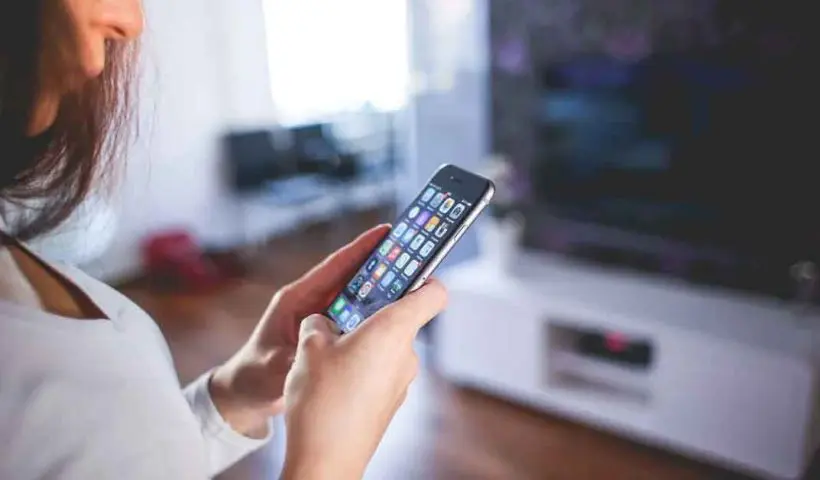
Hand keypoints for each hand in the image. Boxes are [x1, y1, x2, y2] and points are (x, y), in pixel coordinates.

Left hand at [210, 225, 390, 436]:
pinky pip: (355, 316)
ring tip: (412, 278)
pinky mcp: (327, 332)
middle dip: (379, 264)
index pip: (334, 267)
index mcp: (296, 299)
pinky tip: (395, 313)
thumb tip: (321, 352)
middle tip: (411, 253)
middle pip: (351, 276)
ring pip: (356, 295)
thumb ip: (297, 357)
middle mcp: (310, 302)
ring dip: (380, 288)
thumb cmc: (253, 376)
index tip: (386, 232)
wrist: (245, 393)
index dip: (360, 248)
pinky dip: (373, 312)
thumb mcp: (274, 367)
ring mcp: (320, 317)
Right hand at [281, 280, 447, 479]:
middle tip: (343, 310)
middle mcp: (406, 354)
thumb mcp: (309, 348)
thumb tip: (323, 322)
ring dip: (363, 340)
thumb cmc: (321, 401)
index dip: (424, 276)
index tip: (405, 269)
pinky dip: (362, 365)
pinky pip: (381, 370)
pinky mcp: (391, 401)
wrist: (326, 461)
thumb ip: (319, 323)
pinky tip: (333, 377)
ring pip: (388, 345)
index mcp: (393, 330)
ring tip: (328, 349)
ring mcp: (401, 380)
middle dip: (373, 311)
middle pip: (402, 317)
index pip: (434, 292)